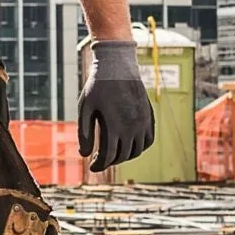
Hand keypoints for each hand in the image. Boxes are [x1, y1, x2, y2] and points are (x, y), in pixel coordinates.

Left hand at [77, 40, 155, 171]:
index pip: (109, 156)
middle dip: (110, 162)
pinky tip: (129, 146)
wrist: (117, 66)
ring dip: (125, 156)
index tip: (92, 167)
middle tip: (99, 161)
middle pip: (123, 155)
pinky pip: (148, 140)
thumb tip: (84, 155)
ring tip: (112, 155)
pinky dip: (140, 148)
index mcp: (115, 125)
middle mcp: (132, 126)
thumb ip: (84, 132)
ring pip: (137, 151)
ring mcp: (143, 122)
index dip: (99, 165)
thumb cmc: (97, 87)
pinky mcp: (149, 116)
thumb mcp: (85, 108)